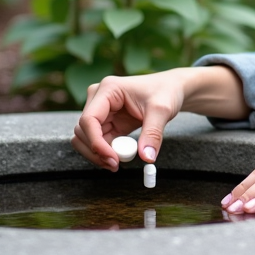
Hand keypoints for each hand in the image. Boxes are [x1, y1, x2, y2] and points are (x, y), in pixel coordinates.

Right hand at [72, 72, 186, 170]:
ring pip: (85, 138)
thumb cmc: (166, 92)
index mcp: (108, 89)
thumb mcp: (162, 110)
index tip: (112, 159)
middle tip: (115, 166)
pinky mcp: (107, 121)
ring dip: (96, 154)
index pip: (89, 119)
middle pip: (82, 130)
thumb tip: (146, 157)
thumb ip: (153, 134)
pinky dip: (104, 152)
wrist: (172, 88)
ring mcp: (101, 110)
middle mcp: (99, 98)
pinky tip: (119, 158)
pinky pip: (97, 141)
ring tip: (116, 164)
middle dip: (95, 151)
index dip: (96, 142)